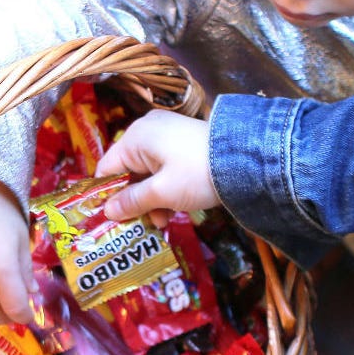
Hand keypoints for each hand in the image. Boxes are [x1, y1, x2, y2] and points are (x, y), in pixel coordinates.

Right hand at [95, 111, 218, 226]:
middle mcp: (147, 130)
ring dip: (151, 199)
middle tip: (143, 224)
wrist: (246, 160)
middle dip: (135, 201)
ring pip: (147, 173)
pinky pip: (164, 168)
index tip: (112, 219)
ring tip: (162, 221)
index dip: (107, 195)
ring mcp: (167, 134)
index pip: (107, 169)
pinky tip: (173, 209)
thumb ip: (132, 202)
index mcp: (136, 138)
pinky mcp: (183, 142)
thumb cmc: (197, 174)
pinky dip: (165, 188)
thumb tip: (107, 211)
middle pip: (128, 171)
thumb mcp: (162, 192)